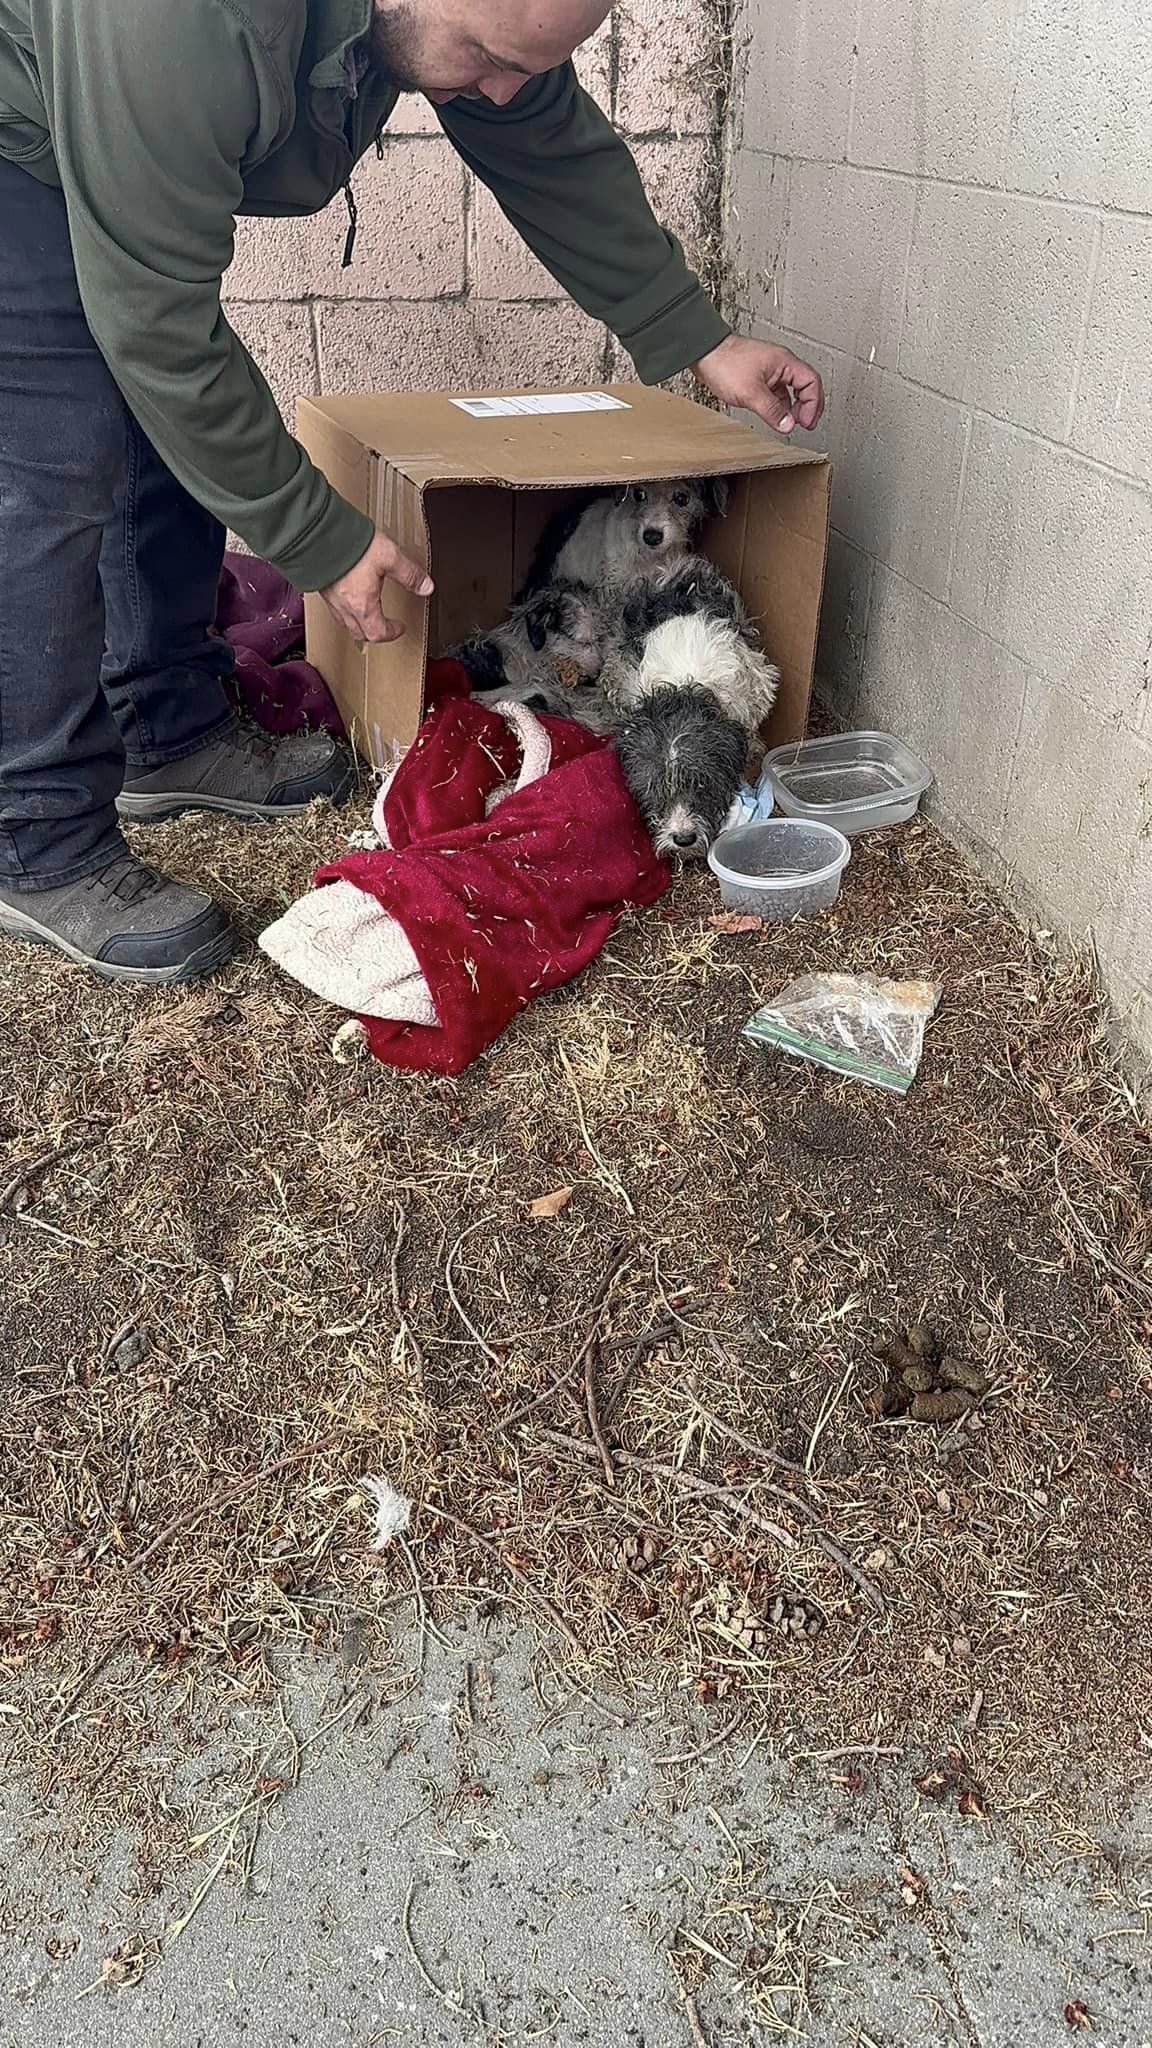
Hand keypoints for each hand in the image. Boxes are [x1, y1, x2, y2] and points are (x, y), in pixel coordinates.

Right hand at [320, 529, 433, 643]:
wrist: (318, 535)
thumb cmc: (349, 547)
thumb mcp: (389, 557)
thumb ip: (409, 573)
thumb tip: (425, 586)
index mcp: (362, 605)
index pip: (378, 633)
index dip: (391, 634)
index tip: (399, 627)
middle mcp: (344, 607)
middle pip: (360, 633)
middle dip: (375, 632)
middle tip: (385, 625)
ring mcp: (330, 599)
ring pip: (345, 623)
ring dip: (359, 623)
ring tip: (368, 614)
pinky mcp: (321, 587)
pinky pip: (334, 608)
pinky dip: (345, 609)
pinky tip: (349, 595)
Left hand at [692, 334, 824, 435]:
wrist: (704, 353)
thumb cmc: (725, 363)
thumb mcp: (751, 393)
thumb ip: (772, 411)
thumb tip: (788, 425)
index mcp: (784, 362)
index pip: (811, 382)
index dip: (813, 404)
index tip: (807, 422)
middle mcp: (780, 363)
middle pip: (805, 385)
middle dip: (808, 406)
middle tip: (804, 424)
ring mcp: (770, 369)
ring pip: (791, 390)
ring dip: (792, 407)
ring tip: (788, 422)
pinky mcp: (759, 375)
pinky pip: (777, 391)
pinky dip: (779, 404)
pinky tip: (773, 414)